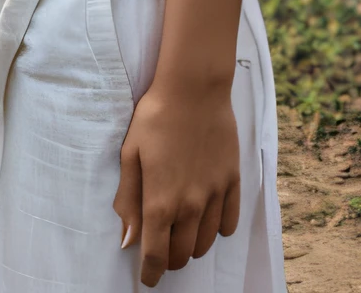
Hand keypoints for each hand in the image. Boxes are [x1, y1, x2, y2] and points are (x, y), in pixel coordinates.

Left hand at [113, 81, 240, 287]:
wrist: (194, 88)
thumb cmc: (155, 116)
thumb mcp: (130, 154)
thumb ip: (128, 200)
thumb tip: (128, 240)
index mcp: (160, 202)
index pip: (155, 256)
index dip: (150, 274)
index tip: (147, 279)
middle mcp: (190, 206)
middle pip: (182, 255)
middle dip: (170, 259)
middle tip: (162, 248)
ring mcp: (214, 195)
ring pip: (206, 244)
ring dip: (192, 246)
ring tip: (182, 232)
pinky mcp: (232, 181)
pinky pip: (229, 222)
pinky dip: (218, 229)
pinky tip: (208, 217)